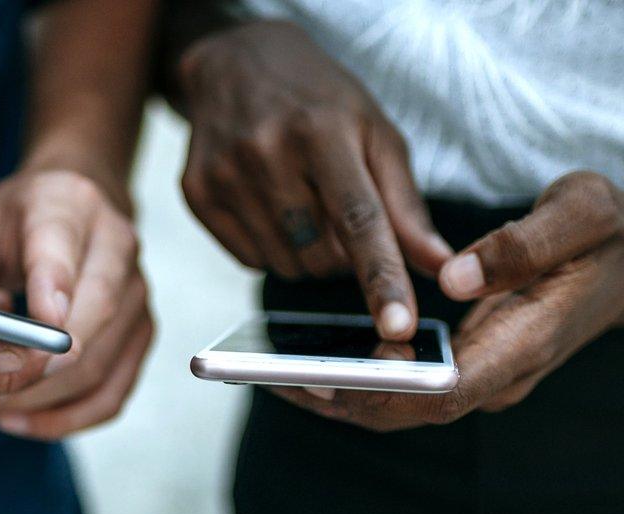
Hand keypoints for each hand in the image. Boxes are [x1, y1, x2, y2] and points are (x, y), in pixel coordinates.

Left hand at [0, 169, 152, 438]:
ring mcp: (138, 294)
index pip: (63, 249)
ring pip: (100, 365)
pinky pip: (111, 394)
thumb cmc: (22, 220)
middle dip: (37, 364)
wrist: (80, 207)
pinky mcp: (141, 334)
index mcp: (71, 206)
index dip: (50, 290)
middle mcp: (117, 248)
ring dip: (41, 398)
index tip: (31, 329)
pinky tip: (19, 420)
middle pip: (93, 317)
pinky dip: (66, 417)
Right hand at [177, 20, 452, 339]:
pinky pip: (250, 261)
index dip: (381, 278)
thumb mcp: (374, 133)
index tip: (399, 327)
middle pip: (321, 255)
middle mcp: (264, 152)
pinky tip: (272, 207)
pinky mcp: (196, 194)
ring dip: (309, 254)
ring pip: (285, 266)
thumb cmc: (319, 100)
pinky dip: (273, 249)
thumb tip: (440, 267)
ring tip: (305, 204)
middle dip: (343, 254)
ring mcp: (223, 175)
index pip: (358, 220)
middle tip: (340, 211)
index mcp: (321, 131)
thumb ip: (406, 205)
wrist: (236, 64)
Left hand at [273, 172, 623, 430]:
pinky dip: (354, 378)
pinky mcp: (464, 362)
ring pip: (401, 403)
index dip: (385, 388)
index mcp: (525, 339)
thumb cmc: (605, 233)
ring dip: (337, 393)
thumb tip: (451, 278)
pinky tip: (310, 359)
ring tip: (270, 370)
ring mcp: (481, 373)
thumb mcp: (584, 212)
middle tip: (272, 374)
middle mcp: (498, 372)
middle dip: (341, 397)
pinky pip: (402, 384)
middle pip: (410, 408)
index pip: (449, 389)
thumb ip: (525, 242)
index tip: (330, 376)